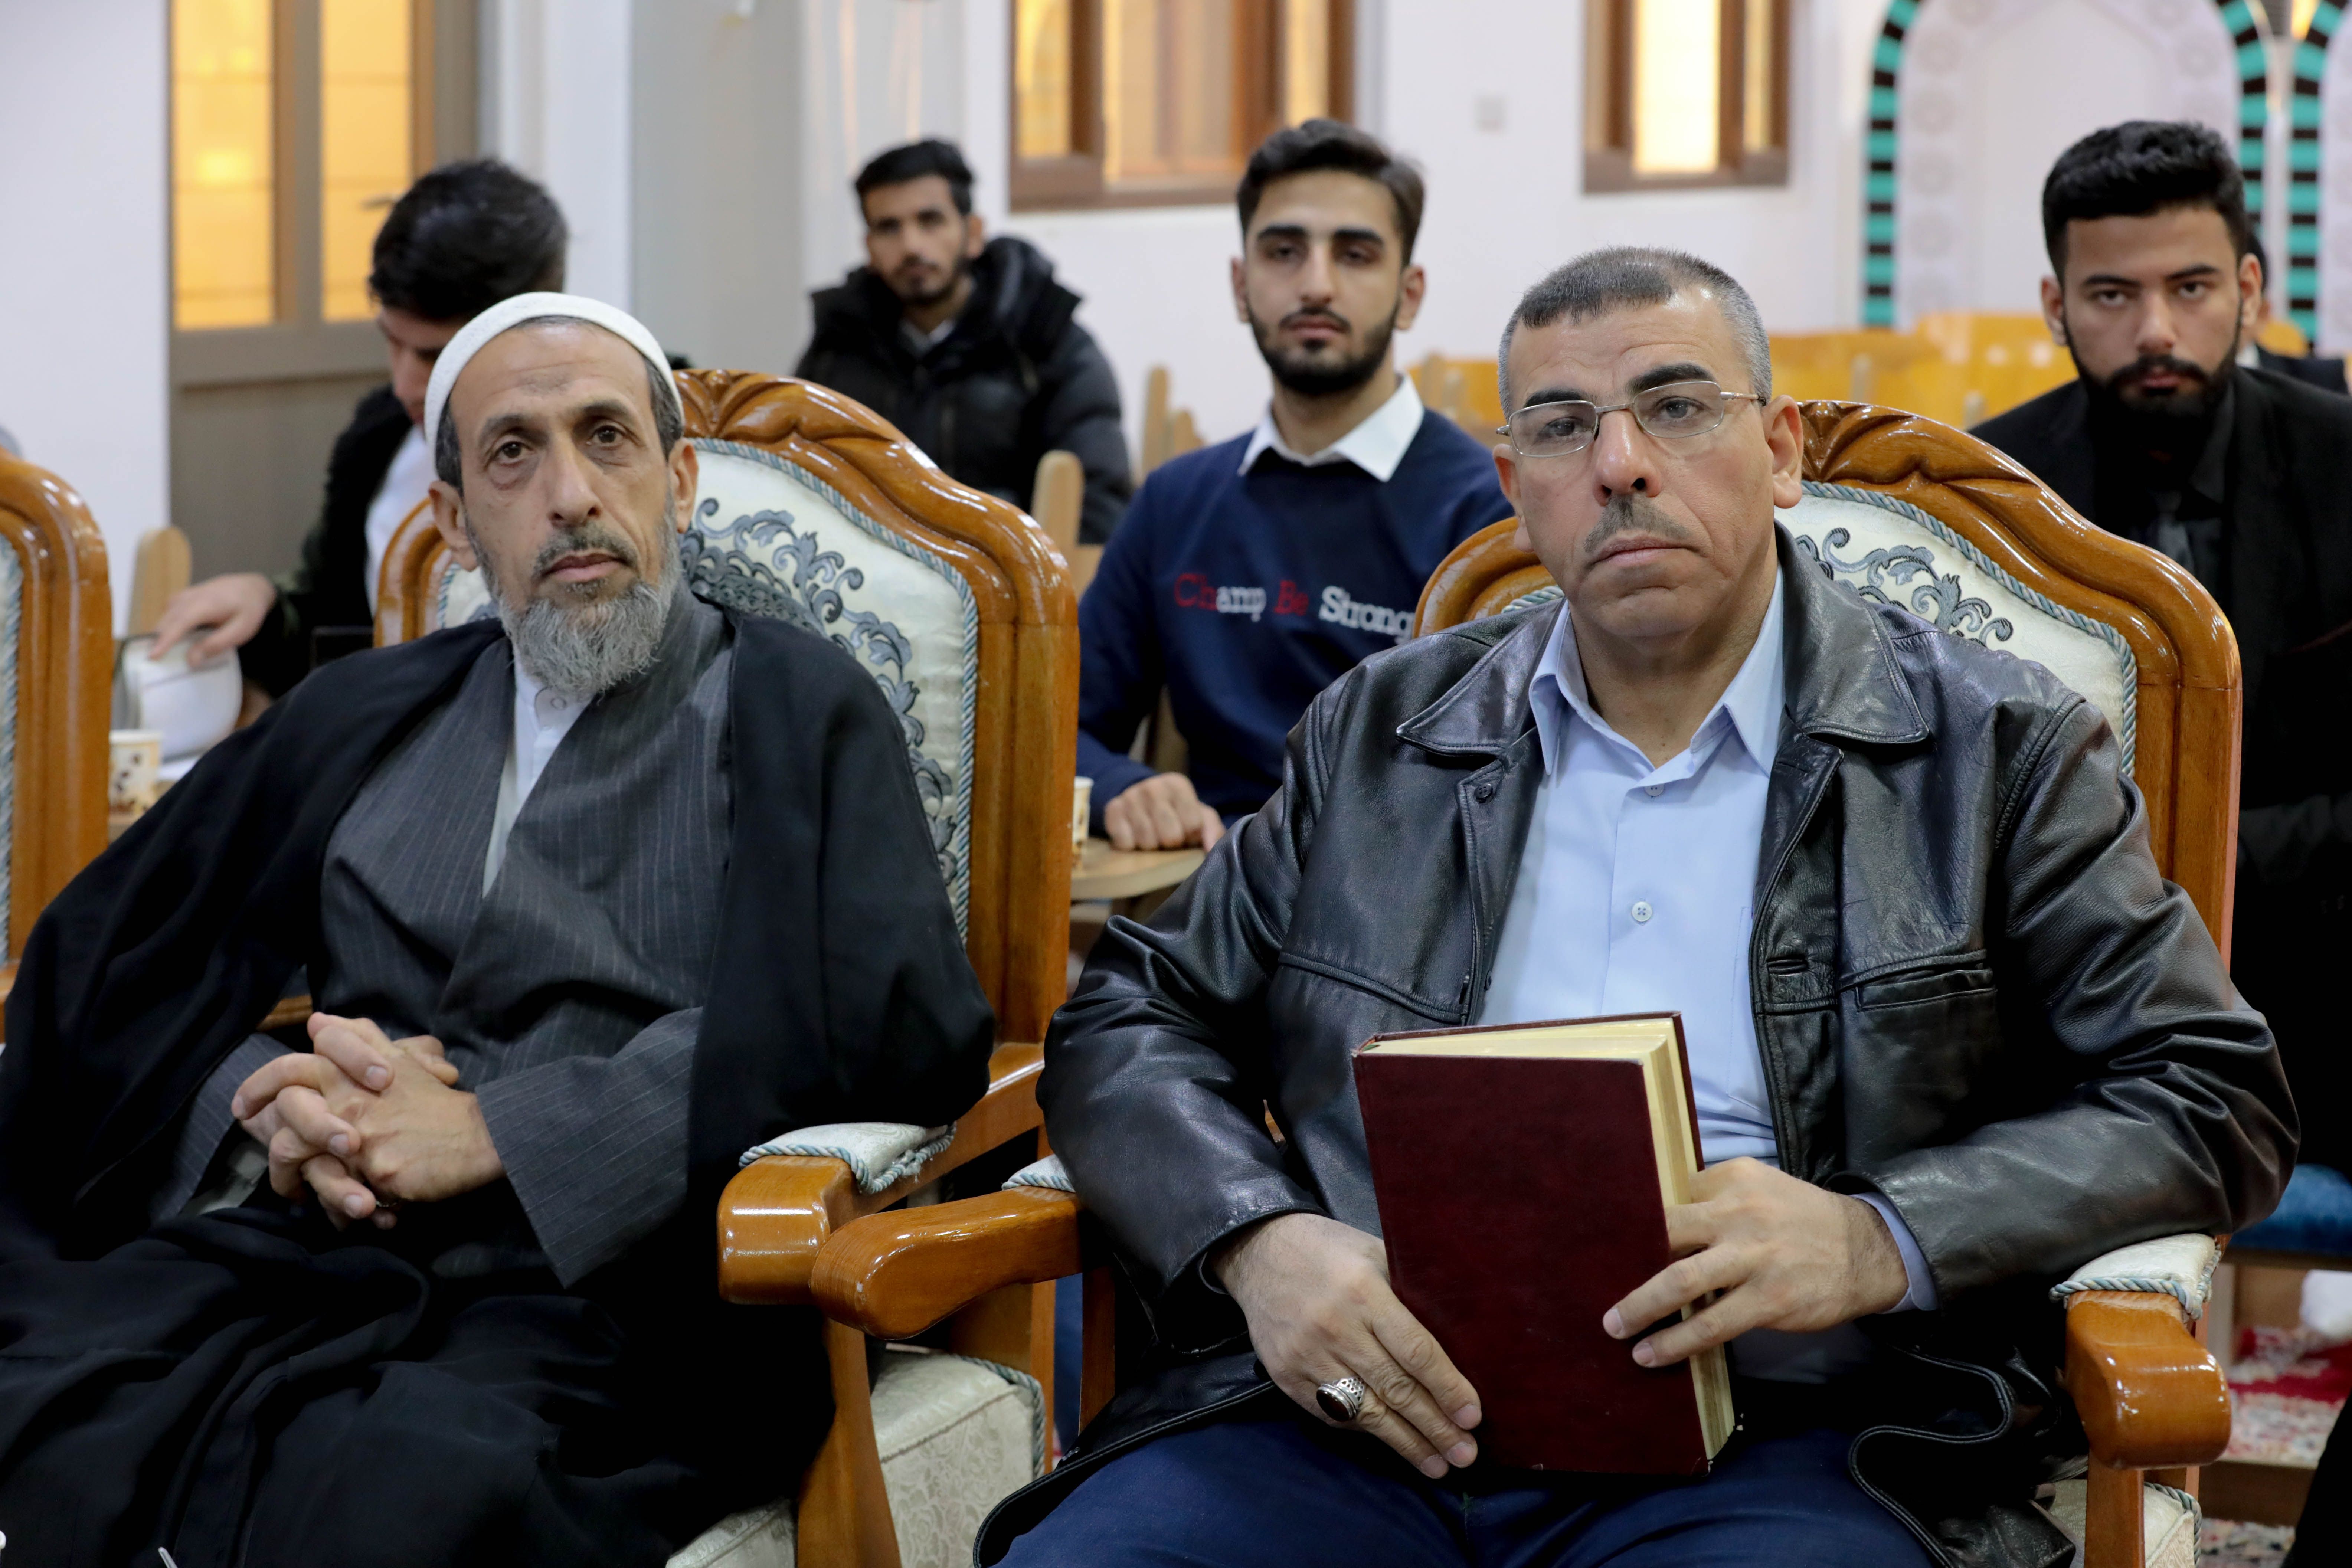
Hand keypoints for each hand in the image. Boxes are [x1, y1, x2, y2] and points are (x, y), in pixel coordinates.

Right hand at [150, 572, 276, 665]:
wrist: (250, 586)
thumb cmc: (248, 609)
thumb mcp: (241, 630)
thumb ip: (216, 644)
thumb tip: (191, 660)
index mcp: (204, 604)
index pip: (179, 623)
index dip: (165, 641)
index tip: (152, 656)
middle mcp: (187, 598)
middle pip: (165, 623)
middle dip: (156, 643)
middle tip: (154, 666)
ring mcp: (181, 597)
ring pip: (164, 620)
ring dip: (160, 638)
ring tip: (161, 657)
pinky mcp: (179, 599)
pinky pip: (168, 617)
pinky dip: (167, 630)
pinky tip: (172, 644)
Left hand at [234, 1015, 492, 1221]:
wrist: (479, 1136)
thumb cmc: (437, 1102)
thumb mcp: (400, 1061)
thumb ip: (359, 1038)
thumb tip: (318, 1020)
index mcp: (354, 1073)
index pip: (292, 1067)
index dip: (261, 1084)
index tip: (246, 1105)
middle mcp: (352, 1098)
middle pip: (286, 1107)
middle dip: (263, 1133)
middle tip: (256, 1157)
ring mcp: (363, 1134)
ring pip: (299, 1153)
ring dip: (288, 1176)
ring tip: (292, 1191)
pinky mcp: (377, 1170)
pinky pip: (335, 1193)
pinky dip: (332, 1205)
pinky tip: (338, 1213)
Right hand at [1103, 773, 1224, 851]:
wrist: (1139, 800)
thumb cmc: (1176, 812)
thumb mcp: (1199, 816)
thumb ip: (1212, 830)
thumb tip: (1211, 849)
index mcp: (1177, 785)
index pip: (1193, 825)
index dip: (1191, 836)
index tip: (1186, 832)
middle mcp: (1153, 786)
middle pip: (1170, 836)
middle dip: (1171, 843)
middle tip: (1168, 838)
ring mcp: (1130, 797)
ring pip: (1147, 842)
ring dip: (1151, 847)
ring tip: (1153, 837)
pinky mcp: (1112, 811)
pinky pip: (1125, 844)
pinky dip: (1131, 846)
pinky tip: (1135, 836)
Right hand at [1213, 1212, 1481, 1478]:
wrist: (1258, 1253)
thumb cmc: (1329, 1251)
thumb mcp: (1374, 1253)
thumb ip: (1409, 1294)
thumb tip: (1457, 1341)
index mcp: (1363, 1293)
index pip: (1416, 1351)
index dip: (1447, 1388)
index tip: (1473, 1416)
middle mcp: (1335, 1329)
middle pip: (1395, 1389)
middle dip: (1435, 1427)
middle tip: (1466, 1454)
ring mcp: (1307, 1357)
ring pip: (1365, 1411)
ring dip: (1406, 1442)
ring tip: (1437, 1464)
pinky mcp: (1286, 1377)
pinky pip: (1333, 1413)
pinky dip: (1366, 1429)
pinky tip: (1392, 1441)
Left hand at [1602, 1157, 1908, 1367]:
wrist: (1868, 1249)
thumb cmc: (1801, 1219)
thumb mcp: (1759, 1186)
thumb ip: (1712, 1195)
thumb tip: (1656, 1221)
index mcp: (1731, 1180)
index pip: (1667, 1194)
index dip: (1631, 1217)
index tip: (1601, 1236)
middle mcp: (1739, 1213)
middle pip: (1665, 1230)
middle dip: (1623, 1255)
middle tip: (1591, 1279)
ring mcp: (1754, 1258)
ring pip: (1681, 1282)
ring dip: (1641, 1307)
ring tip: (1615, 1327)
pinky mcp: (1769, 1299)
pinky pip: (1712, 1324)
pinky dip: (1677, 1341)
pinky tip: (1653, 1354)